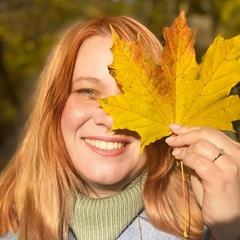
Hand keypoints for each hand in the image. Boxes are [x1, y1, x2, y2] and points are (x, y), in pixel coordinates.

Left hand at [165, 124, 239, 239]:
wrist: (228, 219)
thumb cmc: (214, 192)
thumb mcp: (204, 166)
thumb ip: (194, 151)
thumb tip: (176, 136)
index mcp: (234, 149)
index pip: (210, 131)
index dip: (189, 128)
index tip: (174, 128)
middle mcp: (236, 154)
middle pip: (206, 133)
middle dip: (184, 135)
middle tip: (170, 141)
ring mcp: (230, 166)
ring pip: (200, 145)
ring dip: (185, 149)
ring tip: (177, 155)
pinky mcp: (221, 179)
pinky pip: (198, 161)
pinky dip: (187, 159)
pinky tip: (182, 162)